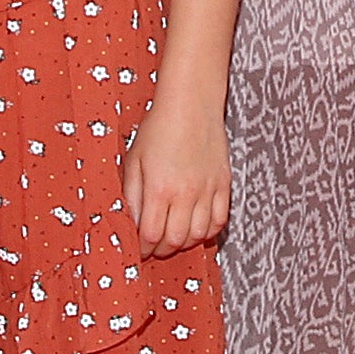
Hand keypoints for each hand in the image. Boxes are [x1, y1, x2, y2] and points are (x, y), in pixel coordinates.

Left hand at [124, 98, 234, 256]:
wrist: (191, 103)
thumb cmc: (159, 127)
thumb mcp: (134, 160)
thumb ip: (132, 195)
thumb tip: (130, 222)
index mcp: (159, 188)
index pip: (151, 235)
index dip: (143, 249)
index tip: (138, 250)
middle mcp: (186, 193)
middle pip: (176, 240)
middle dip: (162, 250)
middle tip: (154, 248)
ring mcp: (208, 189)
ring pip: (199, 234)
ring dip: (185, 243)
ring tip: (174, 239)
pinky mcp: (224, 184)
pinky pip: (220, 220)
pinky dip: (208, 231)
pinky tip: (197, 228)